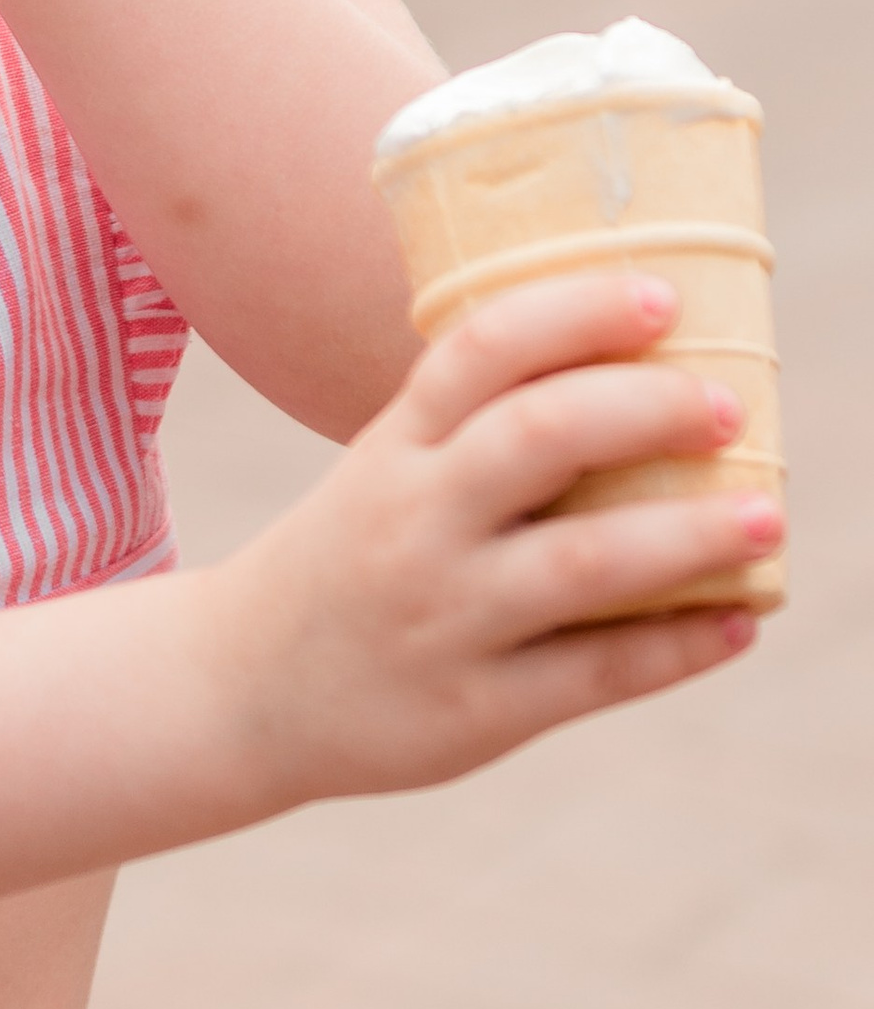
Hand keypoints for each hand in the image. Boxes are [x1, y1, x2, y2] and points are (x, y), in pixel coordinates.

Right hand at [208, 270, 771, 810]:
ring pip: (579, 565)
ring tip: (766, 515)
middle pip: (536, 438)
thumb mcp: (382, 470)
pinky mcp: (472, 711)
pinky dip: (673, 647)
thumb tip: (640, 376)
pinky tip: (736, 623)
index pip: (481, 350)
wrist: (241, 689)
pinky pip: (590, 675)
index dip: (575, 313)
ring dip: (687, 535)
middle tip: (726, 405)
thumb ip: (479, 429)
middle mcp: (412, 521)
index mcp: (391, 446)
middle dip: (644, 410)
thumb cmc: (350, 559)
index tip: (662, 297)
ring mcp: (441, 618)